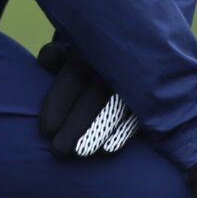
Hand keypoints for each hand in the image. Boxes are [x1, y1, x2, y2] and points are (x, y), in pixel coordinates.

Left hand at [36, 34, 136, 158]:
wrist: (140, 44)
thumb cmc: (92, 53)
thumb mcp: (75, 46)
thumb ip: (59, 54)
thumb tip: (47, 60)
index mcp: (93, 48)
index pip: (73, 77)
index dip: (58, 103)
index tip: (46, 130)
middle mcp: (115, 61)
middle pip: (95, 96)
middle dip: (75, 126)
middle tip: (59, 151)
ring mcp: (135, 77)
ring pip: (118, 107)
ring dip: (98, 132)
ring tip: (81, 154)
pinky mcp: (150, 93)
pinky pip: (139, 114)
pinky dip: (123, 131)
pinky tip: (108, 149)